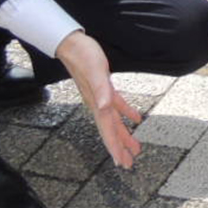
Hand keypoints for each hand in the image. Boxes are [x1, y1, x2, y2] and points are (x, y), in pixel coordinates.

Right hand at [55, 30, 141, 168]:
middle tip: (129, 163)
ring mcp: (101, 96)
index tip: (121, 162)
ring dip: (124, 135)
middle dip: (120, 148)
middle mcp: (98, 103)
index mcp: (97, 103)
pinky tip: (136, 119)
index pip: (107, 130)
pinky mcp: (104, 87)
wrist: (71, 44)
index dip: (114, 147)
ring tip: (134, 147)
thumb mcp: (95, 71)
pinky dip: (126, 113)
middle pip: (111, 131)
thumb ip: (101, 90)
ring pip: (115, 121)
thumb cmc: (83, 56)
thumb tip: (105, 107)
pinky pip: (117, 105)